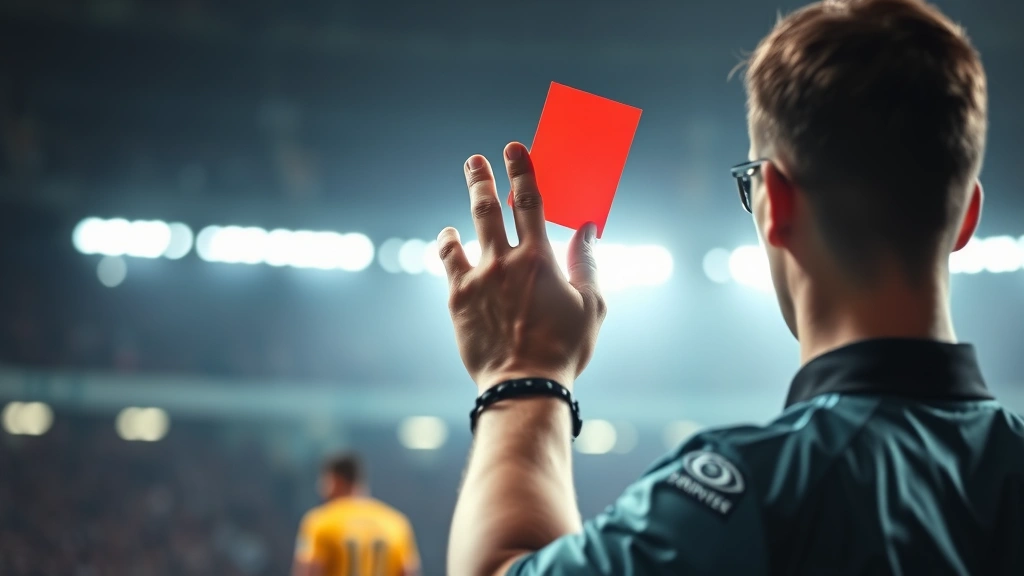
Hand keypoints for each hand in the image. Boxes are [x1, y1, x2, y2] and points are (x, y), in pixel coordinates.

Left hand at [437, 142, 606, 391]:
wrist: (523, 384)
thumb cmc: (564, 349)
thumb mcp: (592, 305)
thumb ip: (588, 262)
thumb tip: (588, 227)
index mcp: (540, 258)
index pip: (529, 201)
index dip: (522, 170)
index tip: (515, 149)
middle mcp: (506, 261)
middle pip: (490, 207)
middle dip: (483, 177)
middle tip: (477, 159)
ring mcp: (478, 278)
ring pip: (468, 227)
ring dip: (469, 199)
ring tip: (468, 181)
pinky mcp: (458, 298)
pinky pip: (448, 261)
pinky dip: (448, 243)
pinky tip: (449, 235)